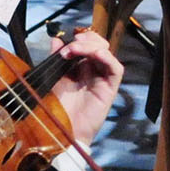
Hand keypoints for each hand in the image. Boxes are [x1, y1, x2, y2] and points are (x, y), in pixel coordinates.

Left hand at [46, 28, 123, 147]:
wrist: (62, 131)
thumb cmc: (57, 109)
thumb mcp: (54, 79)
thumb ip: (55, 59)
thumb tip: (55, 39)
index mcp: (80, 66)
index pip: (87, 44)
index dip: (79, 39)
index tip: (64, 44)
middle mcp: (93, 69)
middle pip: (98, 44)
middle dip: (85, 40)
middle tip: (70, 48)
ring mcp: (103, 77)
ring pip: (106, 51)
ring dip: (92, 46)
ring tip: (76, 51)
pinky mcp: (110, 87)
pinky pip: (115, 68)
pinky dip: (108, 58)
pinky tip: (96, 55)